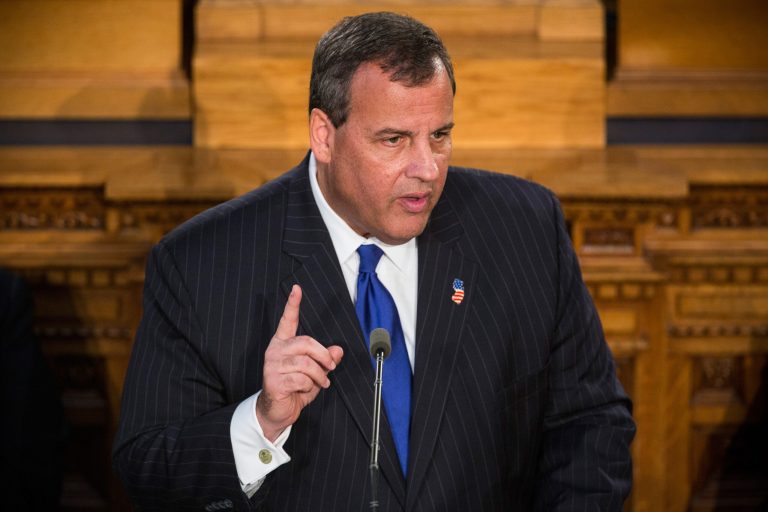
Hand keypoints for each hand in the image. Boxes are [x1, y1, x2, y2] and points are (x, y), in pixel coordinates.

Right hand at [256, 284, 343, 440]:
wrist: (278, 411)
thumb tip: (338, 350)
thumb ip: (325, 359)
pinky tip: (306, 390)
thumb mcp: (315, 372)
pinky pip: (300, 378)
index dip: (293, 304)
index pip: (287, 320)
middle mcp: (275, 350)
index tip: (297, 288)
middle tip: (331, 367)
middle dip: (324, 356)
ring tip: (321, 383)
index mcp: (283, 343)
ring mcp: (272, 365)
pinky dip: (309, 386)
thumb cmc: (295, 388)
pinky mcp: (273, 380)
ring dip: (319, 375)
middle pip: (306, 343)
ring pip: (306, 363)